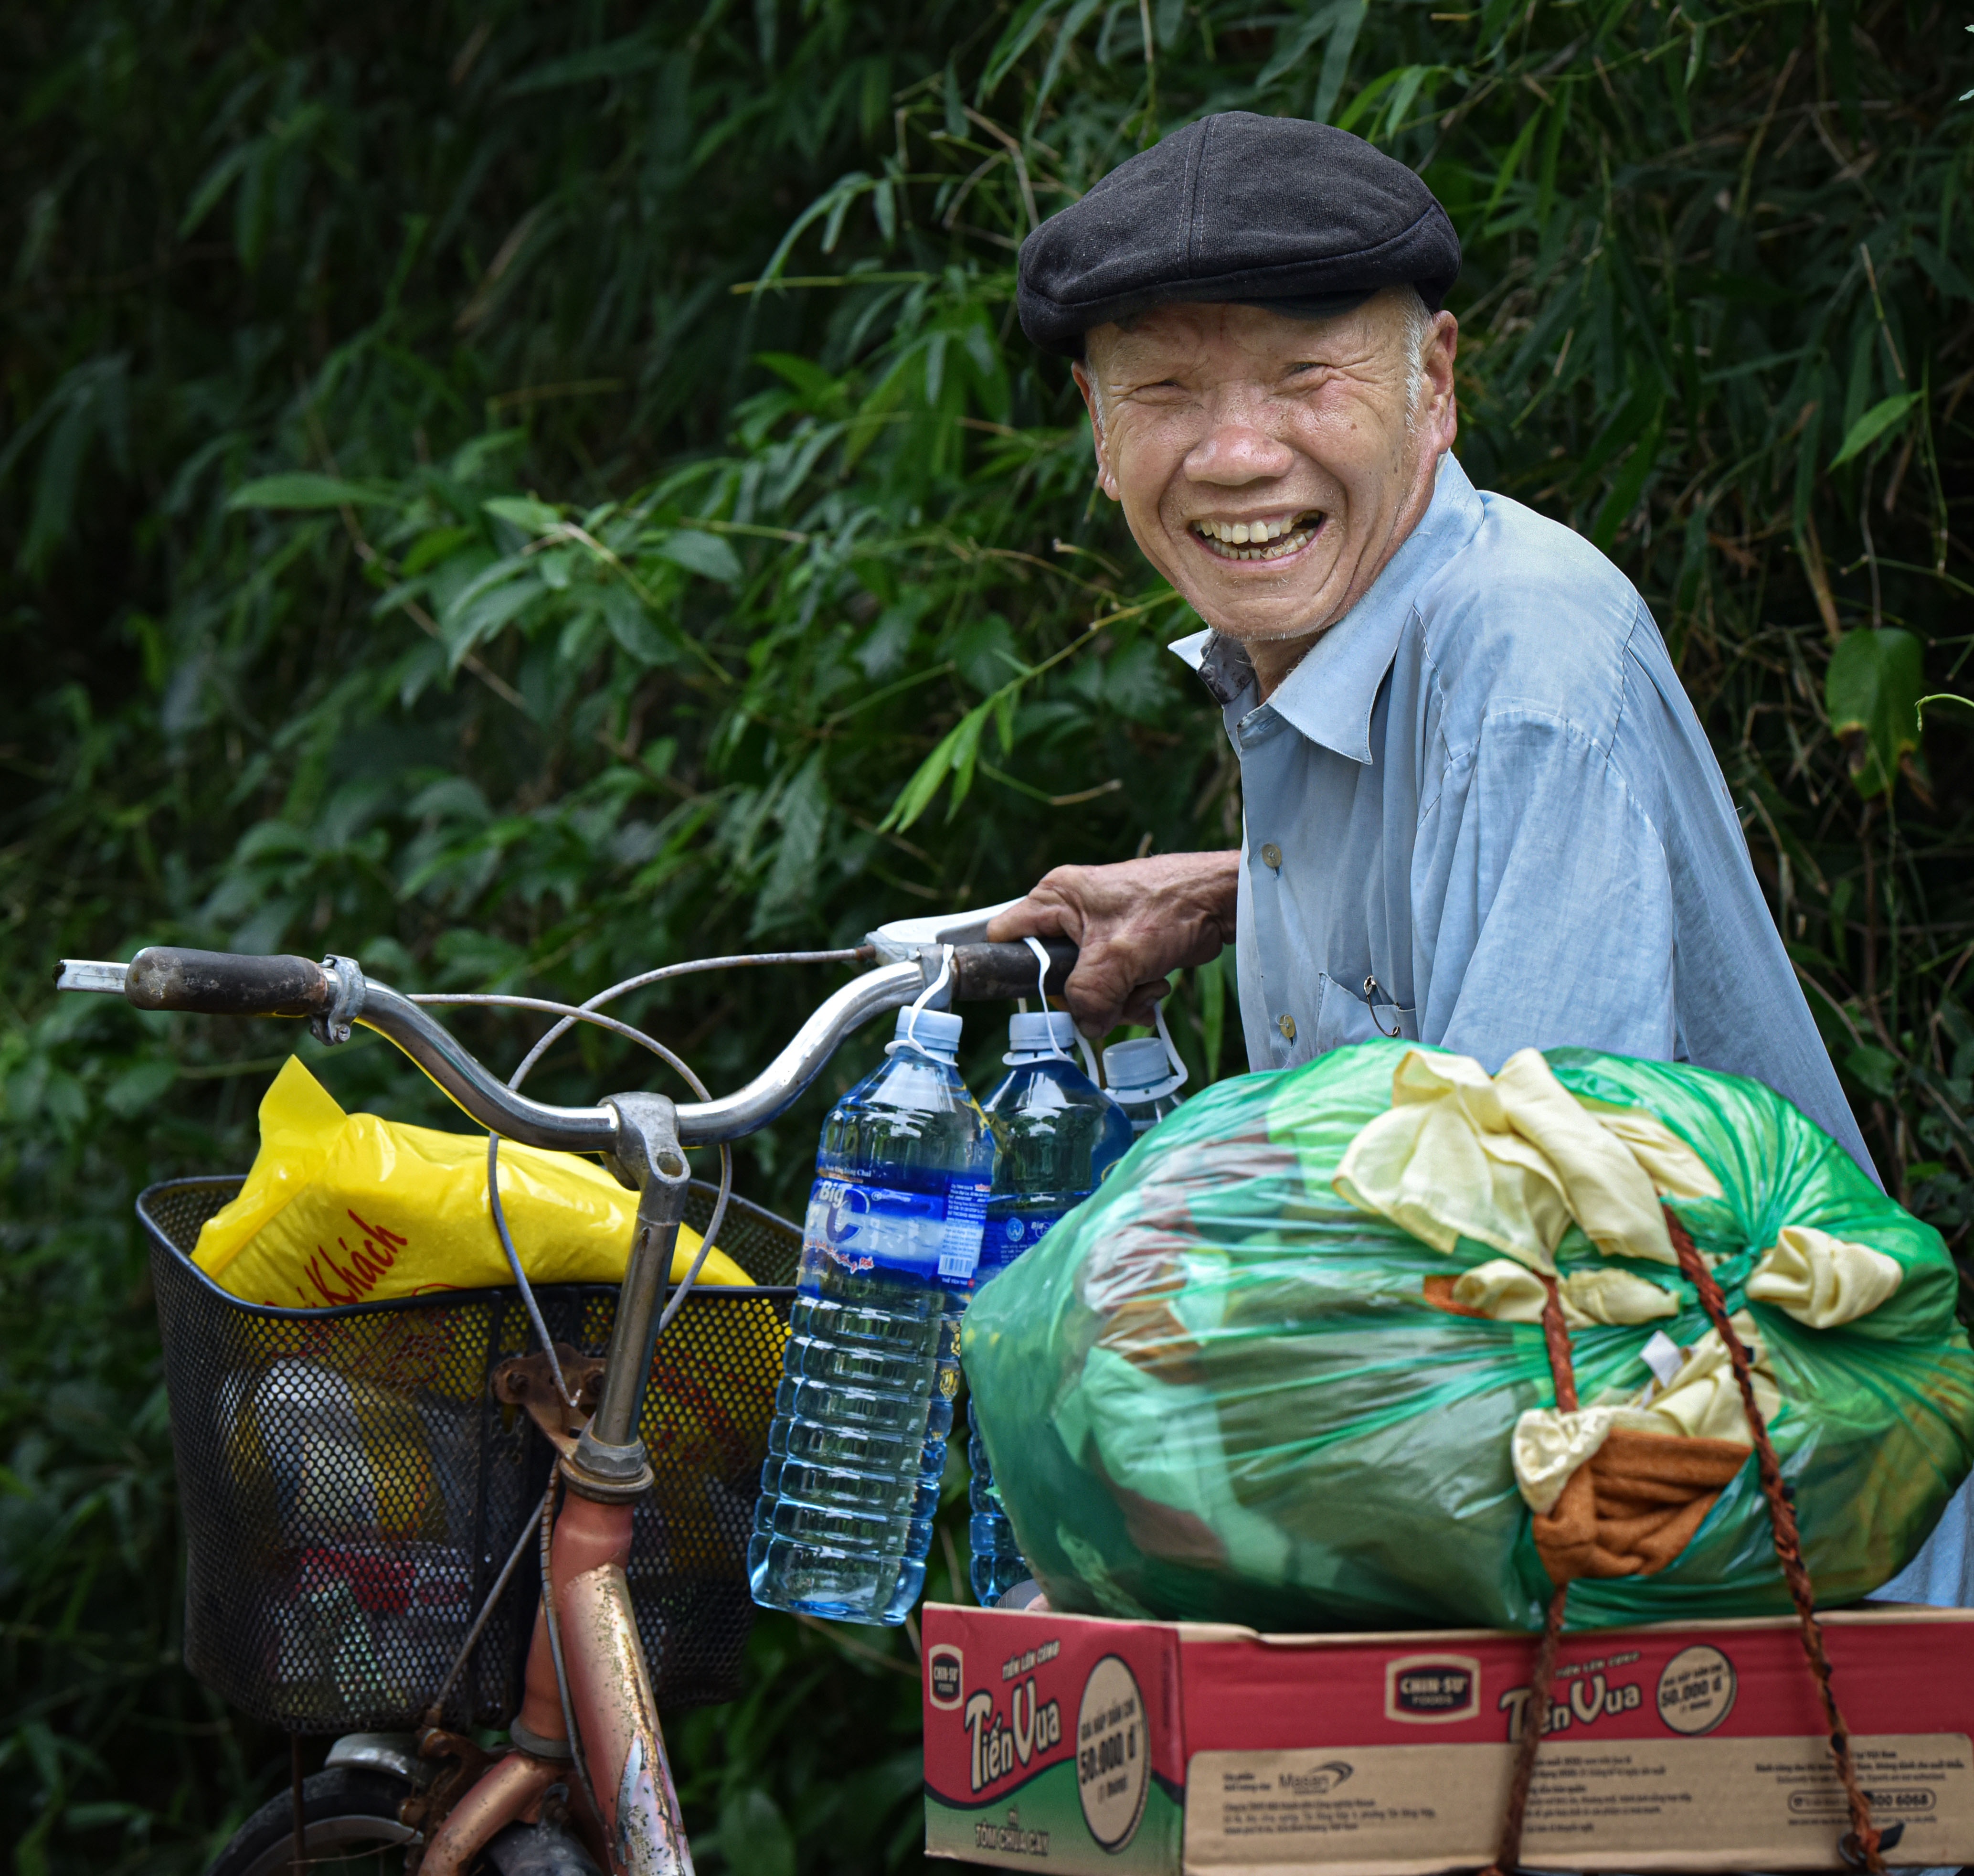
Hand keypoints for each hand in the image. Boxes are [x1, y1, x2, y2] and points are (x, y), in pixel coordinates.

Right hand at [985, 852, 1238, 1034]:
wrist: (1223, 902)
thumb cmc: (1170, 908)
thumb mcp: (1117, 957)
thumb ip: (1089, 996)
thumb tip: (1085, 1027)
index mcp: (1055, 898)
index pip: (1008, 937)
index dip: (1015, 970)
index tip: (1040, 997)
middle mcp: (1070, 911)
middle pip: (1053, 974)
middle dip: (1087, 996)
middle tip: (1112, 1000)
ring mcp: (1098, 930)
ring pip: (1087, 986)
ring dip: (1117, 999)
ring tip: (1146, 988)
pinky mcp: (1123, 946)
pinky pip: (1113, 985)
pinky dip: (1134, 993)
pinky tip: (1156, 987)